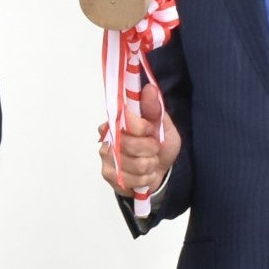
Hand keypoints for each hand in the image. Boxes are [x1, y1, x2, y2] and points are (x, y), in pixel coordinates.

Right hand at [102, 80, 181, 199]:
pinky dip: (145, 179)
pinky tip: (144, 175)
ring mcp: (105, 157)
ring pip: (135, 164)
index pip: (124, 120)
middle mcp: (107, 137)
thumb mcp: (163, 125)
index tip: (151, 130)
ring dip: (150, 165)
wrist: (160, 170)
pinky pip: (131, 180)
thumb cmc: (159, 144)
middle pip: (130, 145)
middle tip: (153, 149)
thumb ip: (154, 109)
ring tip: (150, 162)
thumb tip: (149, 88)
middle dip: (150, 149)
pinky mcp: (108, 176)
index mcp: (117, 120)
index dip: (142, 128)